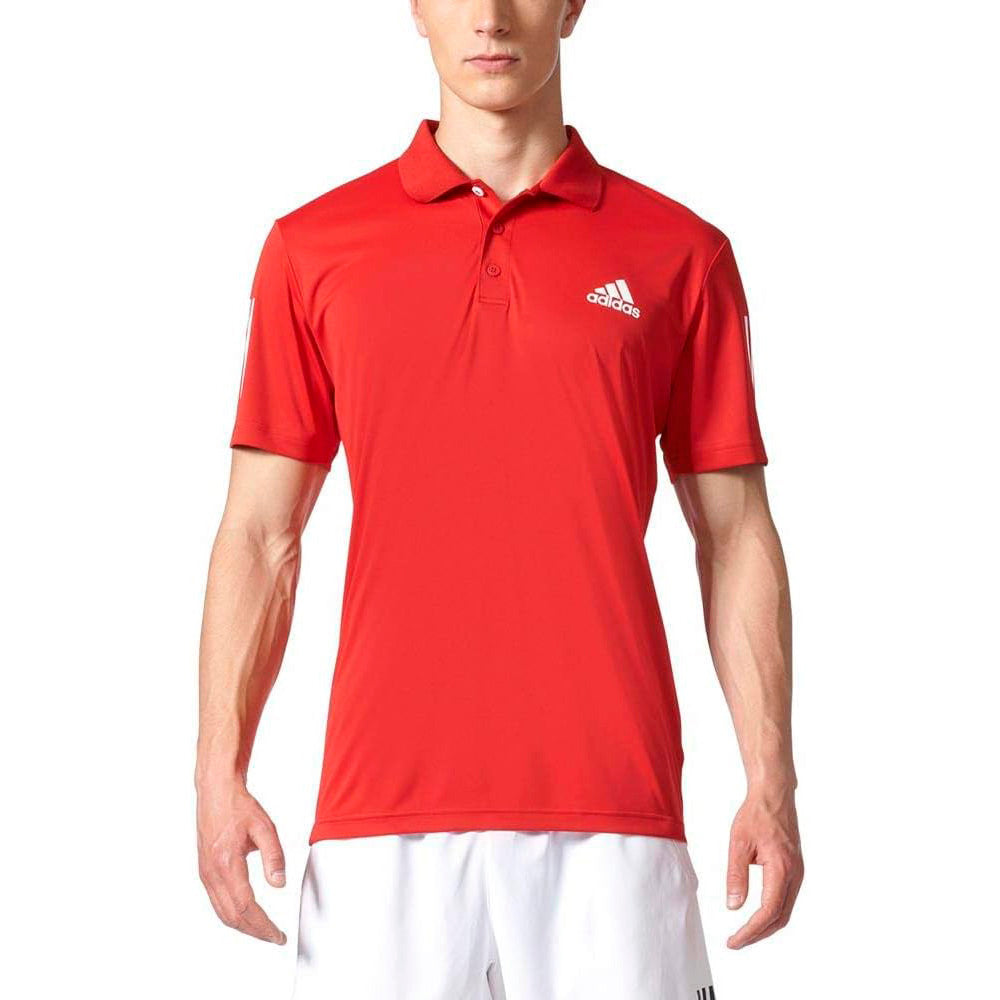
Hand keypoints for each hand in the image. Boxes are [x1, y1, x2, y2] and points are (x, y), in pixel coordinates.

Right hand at [197, 777, 286, 944]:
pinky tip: (245, 914)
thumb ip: (273, 855)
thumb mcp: (264, 827)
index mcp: (226, 864)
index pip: (245, 908)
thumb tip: (279, 884)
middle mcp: (212, 873)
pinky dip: (232, 915)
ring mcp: (205, 874)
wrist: (215, 792)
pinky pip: (217, 902)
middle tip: (274, 937)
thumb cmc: (238, 806)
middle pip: (231, 916)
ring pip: (222, 912)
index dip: (262, 926)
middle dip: (254, 931)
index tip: (277, 935)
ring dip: (243, 926)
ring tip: (263, 930)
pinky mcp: (205, 872)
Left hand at [725, 784, 803, 948]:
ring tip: (744, 933)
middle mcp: (794, 875)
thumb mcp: (739, 844)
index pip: (768, 911)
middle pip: (780, 917)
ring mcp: (797, 872)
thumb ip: (736, 876)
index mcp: (781, 869)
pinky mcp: (795, 869)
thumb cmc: (756, 815)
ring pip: (785, 910)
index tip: (734, 940)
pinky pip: (786, 899)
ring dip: (766, 925)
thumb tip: (733, 907)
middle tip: (736, 941)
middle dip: (758, 933)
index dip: (751, 930)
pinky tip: (758, 914)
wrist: (774, 795)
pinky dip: (772, 913)